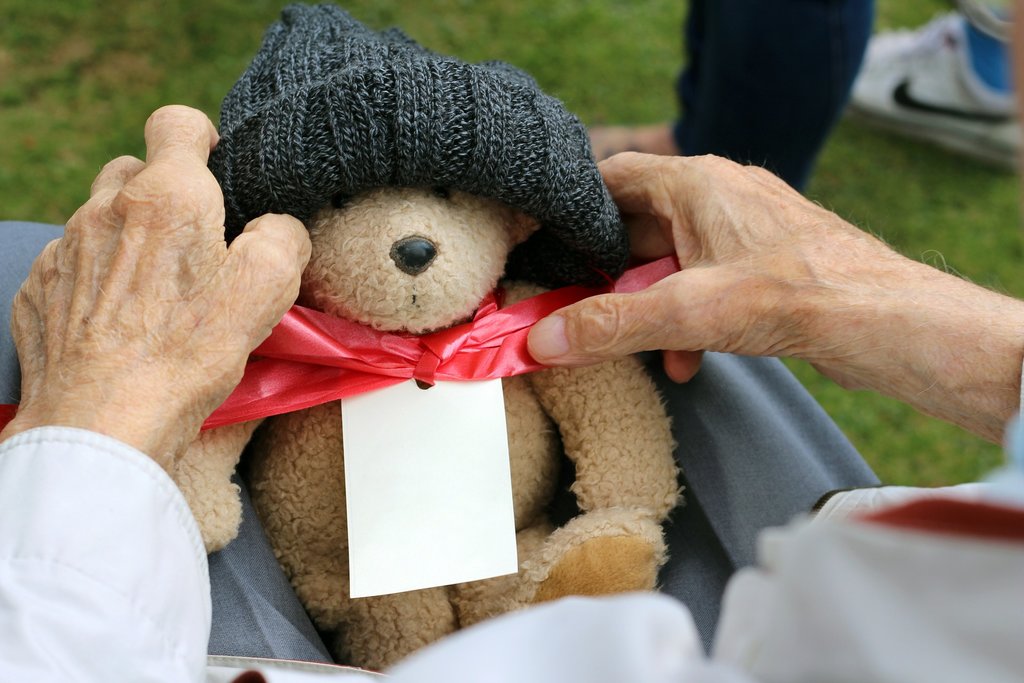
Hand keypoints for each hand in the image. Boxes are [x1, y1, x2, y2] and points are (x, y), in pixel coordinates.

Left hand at [0, 105, 310, 468]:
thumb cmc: (184, 355)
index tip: (215, 171)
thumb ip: (282, 237)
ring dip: (130, 238)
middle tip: (193, 248)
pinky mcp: (40, 288)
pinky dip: (98, 278)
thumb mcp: (267, 289)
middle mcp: (106, 210)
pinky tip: (121, 321)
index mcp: (167, 198)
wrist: (102, 423)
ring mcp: (66, 249)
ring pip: (101, 218)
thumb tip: (277, 228)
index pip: (176, 122)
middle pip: (135, 170)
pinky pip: (74, 263)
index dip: (202, 138)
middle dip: (165, 197)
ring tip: (157, 292)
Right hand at [528, 152, 1023, 441]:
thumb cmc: (795, 293)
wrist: (880, 318)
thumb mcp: (683, 312)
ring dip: (651, 307)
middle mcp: (719, 194)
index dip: (572, 211)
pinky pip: (707, 282)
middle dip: (611, 278)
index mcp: (694, 182)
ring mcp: (745, 227)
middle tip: (585, 313)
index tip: (545, 246)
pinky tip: (688, 360)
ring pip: (673, 261)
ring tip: (642, 348)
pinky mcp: (766, 260)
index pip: (610, 178)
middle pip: (638, 228)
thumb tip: (542, 339)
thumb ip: (607, 325)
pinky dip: (689, 318)